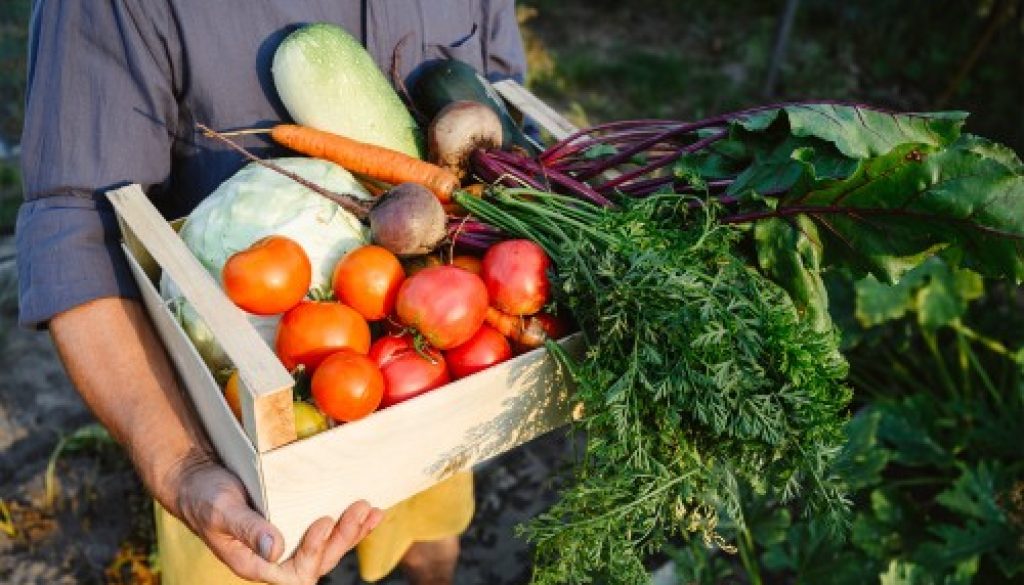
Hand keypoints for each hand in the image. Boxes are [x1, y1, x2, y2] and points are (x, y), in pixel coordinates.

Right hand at [173, 454, 382, 584]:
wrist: (197, 479)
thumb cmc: (203, 496)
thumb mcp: (222, 510)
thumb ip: (247, 529)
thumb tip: (275, 549)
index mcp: (256, 563)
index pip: (295, 573)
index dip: (314, 552)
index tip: (324, 520)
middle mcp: (275, 559)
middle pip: (319, 561)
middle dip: (342, 537)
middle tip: (360, 508)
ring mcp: (287, 543)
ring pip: (327, 548)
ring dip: (351, 531)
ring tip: (371, 511)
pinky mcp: (294, 525)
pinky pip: (326, 531)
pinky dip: (347, 522)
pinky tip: (367, 510)